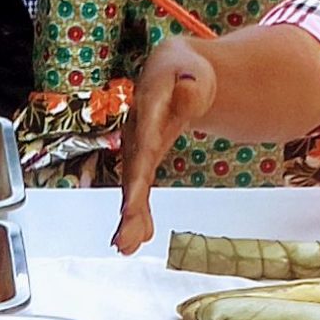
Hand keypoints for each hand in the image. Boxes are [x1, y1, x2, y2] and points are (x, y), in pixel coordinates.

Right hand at [113, 39, 215, 254]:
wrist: (174, 73)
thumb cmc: (188, 74)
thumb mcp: (194, 73)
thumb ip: (192, 87)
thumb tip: (189, 91)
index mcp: (149, 105)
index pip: (146, 134)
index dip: (141, 160)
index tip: (136, 189)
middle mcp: (136, 130)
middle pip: (133, 168)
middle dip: (131, 201)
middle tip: (125, 233)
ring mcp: (136, 147)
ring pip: (132, 184)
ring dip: (130, 216)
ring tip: (126, 246)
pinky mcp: (141, 162)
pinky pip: (139, 189)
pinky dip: (138, 214)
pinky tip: (138, 239)